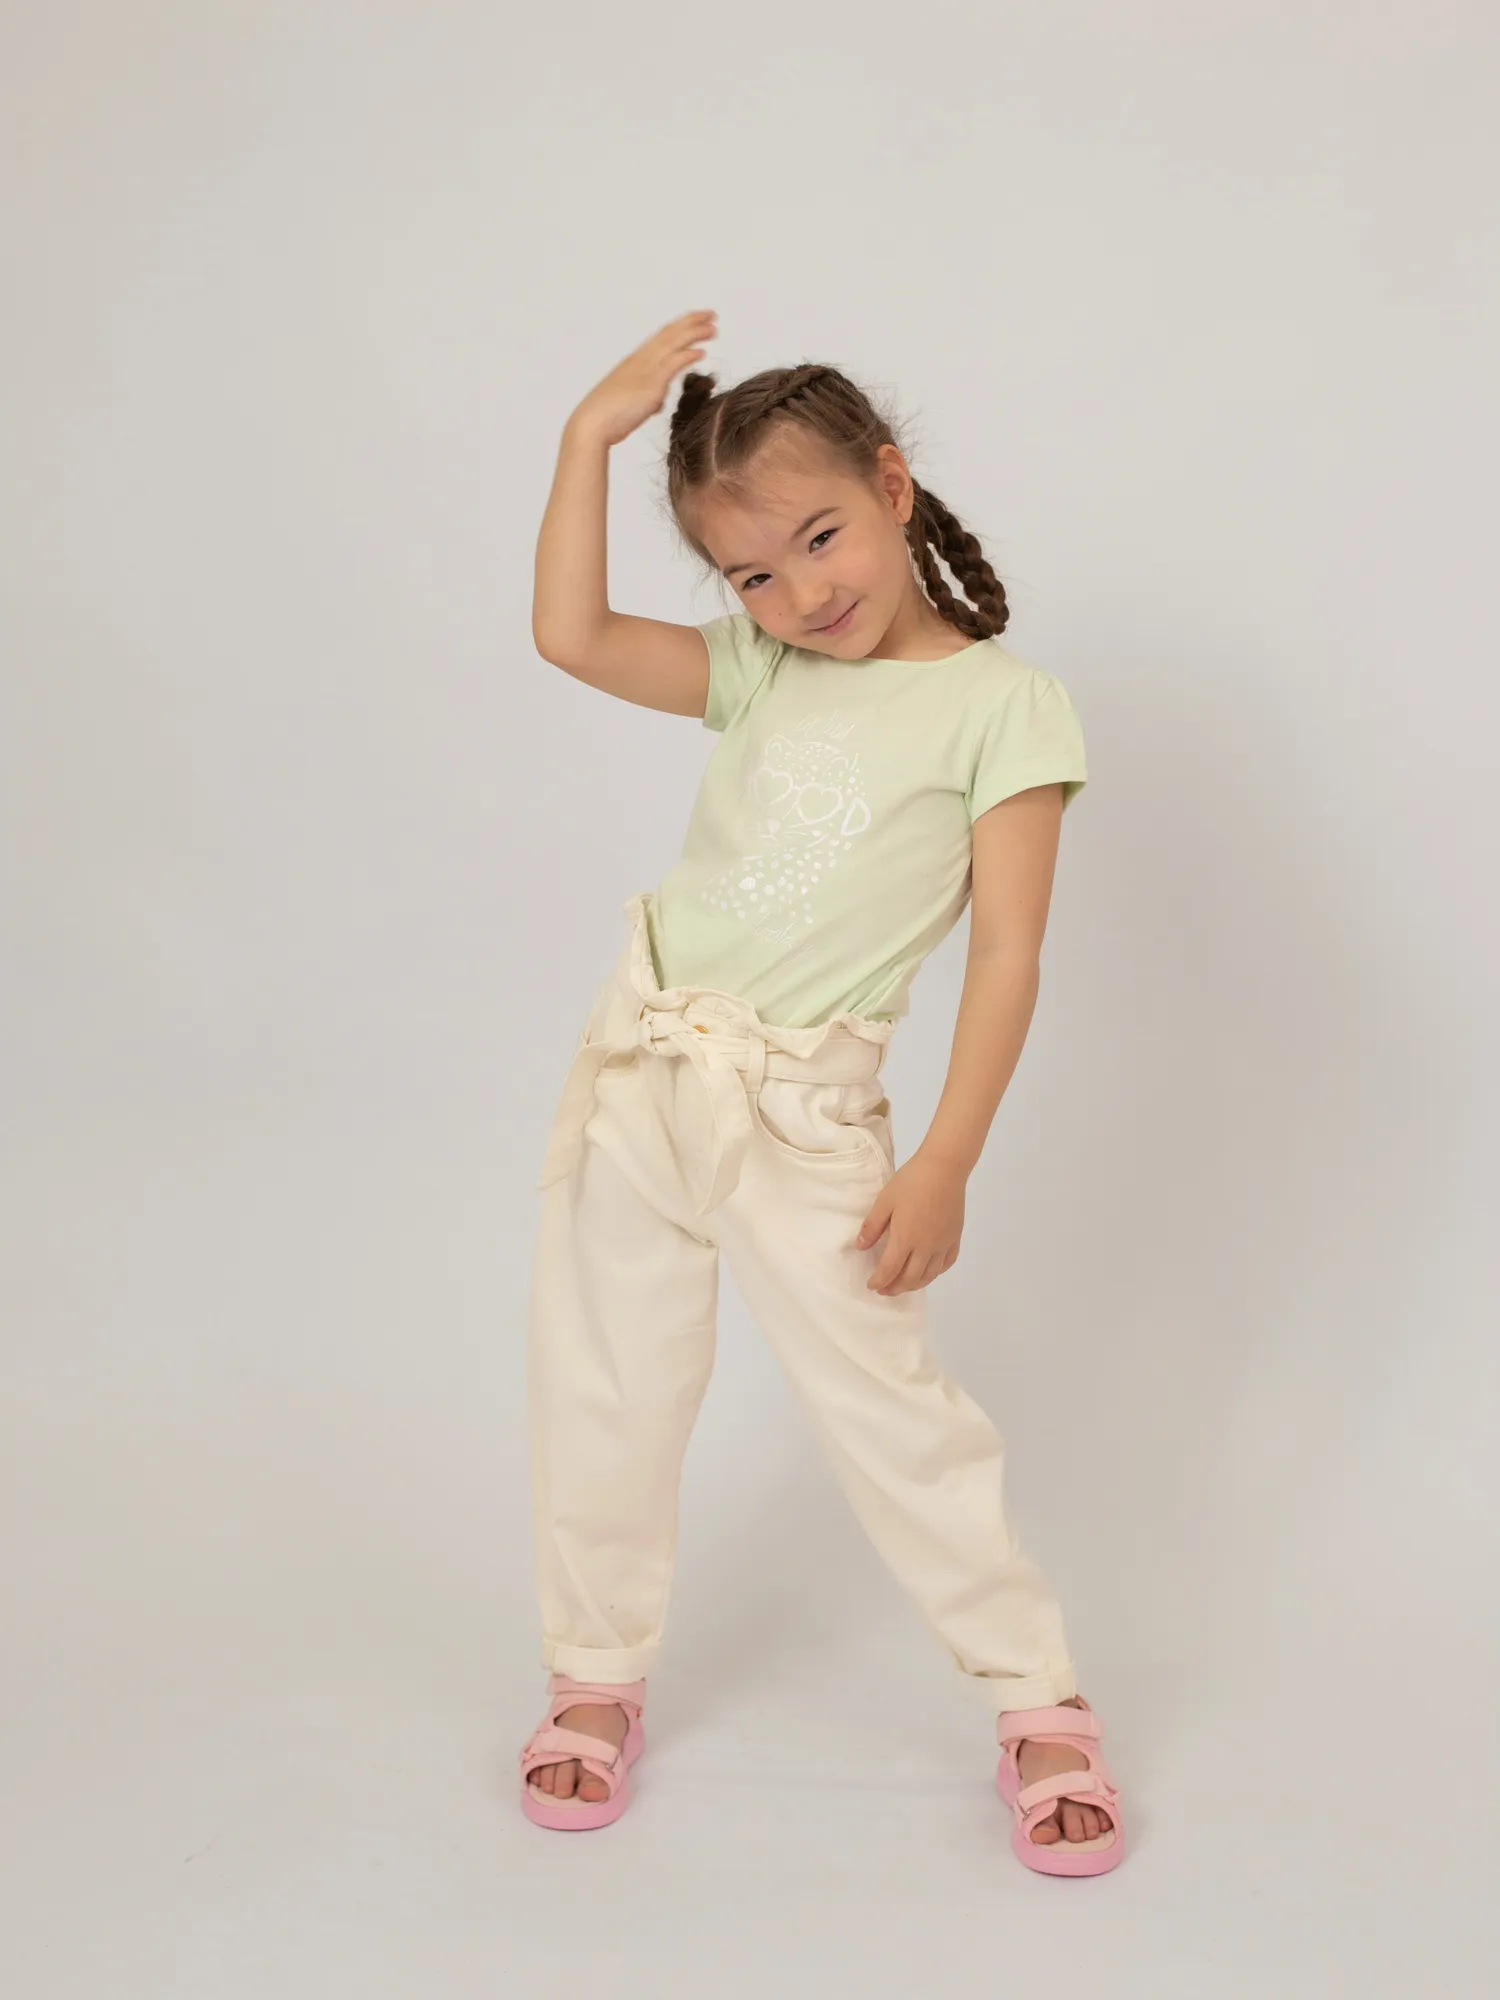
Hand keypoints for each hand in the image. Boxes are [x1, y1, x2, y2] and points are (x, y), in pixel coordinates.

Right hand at [567, 310, 717, 448]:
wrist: (593, 424)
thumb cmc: (607, 417)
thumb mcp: (630, 401)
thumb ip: (646, 397)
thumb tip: (655, 402)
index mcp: (635, 361)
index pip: (661, 336)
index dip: (679, 326)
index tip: (694, 320)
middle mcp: (641, 360)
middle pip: (670, 332)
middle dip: (692, 321)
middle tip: (711, 314)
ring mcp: (646, 370)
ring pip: (673, 342)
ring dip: (695, 332)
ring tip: (713, 327)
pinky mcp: (651, 384)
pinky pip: (673, 363)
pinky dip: (688, 355)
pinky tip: (702, 352)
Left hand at [852, 1151, 966, 1294]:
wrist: (944, 1168)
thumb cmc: (911, 1181)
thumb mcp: (885, 1200)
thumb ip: (872, 1226)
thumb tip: (860, 1247)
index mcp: (906, 1238)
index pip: (890, 1270)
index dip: (879, 1281)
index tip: (871, 1285)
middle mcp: (926, 1247)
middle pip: (910, 1279)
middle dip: (895, 1288)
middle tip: (884, 1290)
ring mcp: (943, 1244)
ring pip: (929, 1275)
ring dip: (914, 1285)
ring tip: (903, 1285)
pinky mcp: (955, 1237)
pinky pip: (946, 1264)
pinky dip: (935, 1273)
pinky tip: (928, 1271)